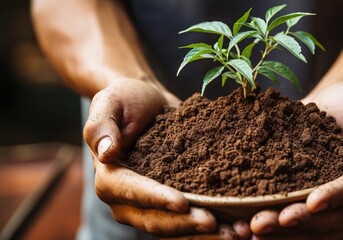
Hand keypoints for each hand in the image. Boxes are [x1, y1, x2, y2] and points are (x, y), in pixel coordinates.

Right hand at [83, 78, 220, 236]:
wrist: (148, 104)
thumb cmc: (126, 100)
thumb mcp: (110, 102)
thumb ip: (102, 126)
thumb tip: (107, 153)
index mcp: (110, 178)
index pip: (133, 193)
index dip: (157, 199)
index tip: (182, 202)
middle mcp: (127, 200)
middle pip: (154, 220)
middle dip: (184, 224)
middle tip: (215, 224)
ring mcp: (150, 205)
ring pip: (173, 228)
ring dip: (200, 234)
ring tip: (233, 233)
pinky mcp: (170, 204)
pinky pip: (186, 222)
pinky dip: (208, 228)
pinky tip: (234, 227)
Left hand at [248, 81, 342, 238]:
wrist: (338, 107)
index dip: (337, 196)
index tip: (312, 201)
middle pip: (336, 219)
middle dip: (302, 222)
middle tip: (265, 221)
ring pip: (317, 231)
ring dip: (284, 234)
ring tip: (253, 229)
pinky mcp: (322, 211)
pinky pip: (304, 228)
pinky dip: (280, 232)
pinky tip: (251, 229)